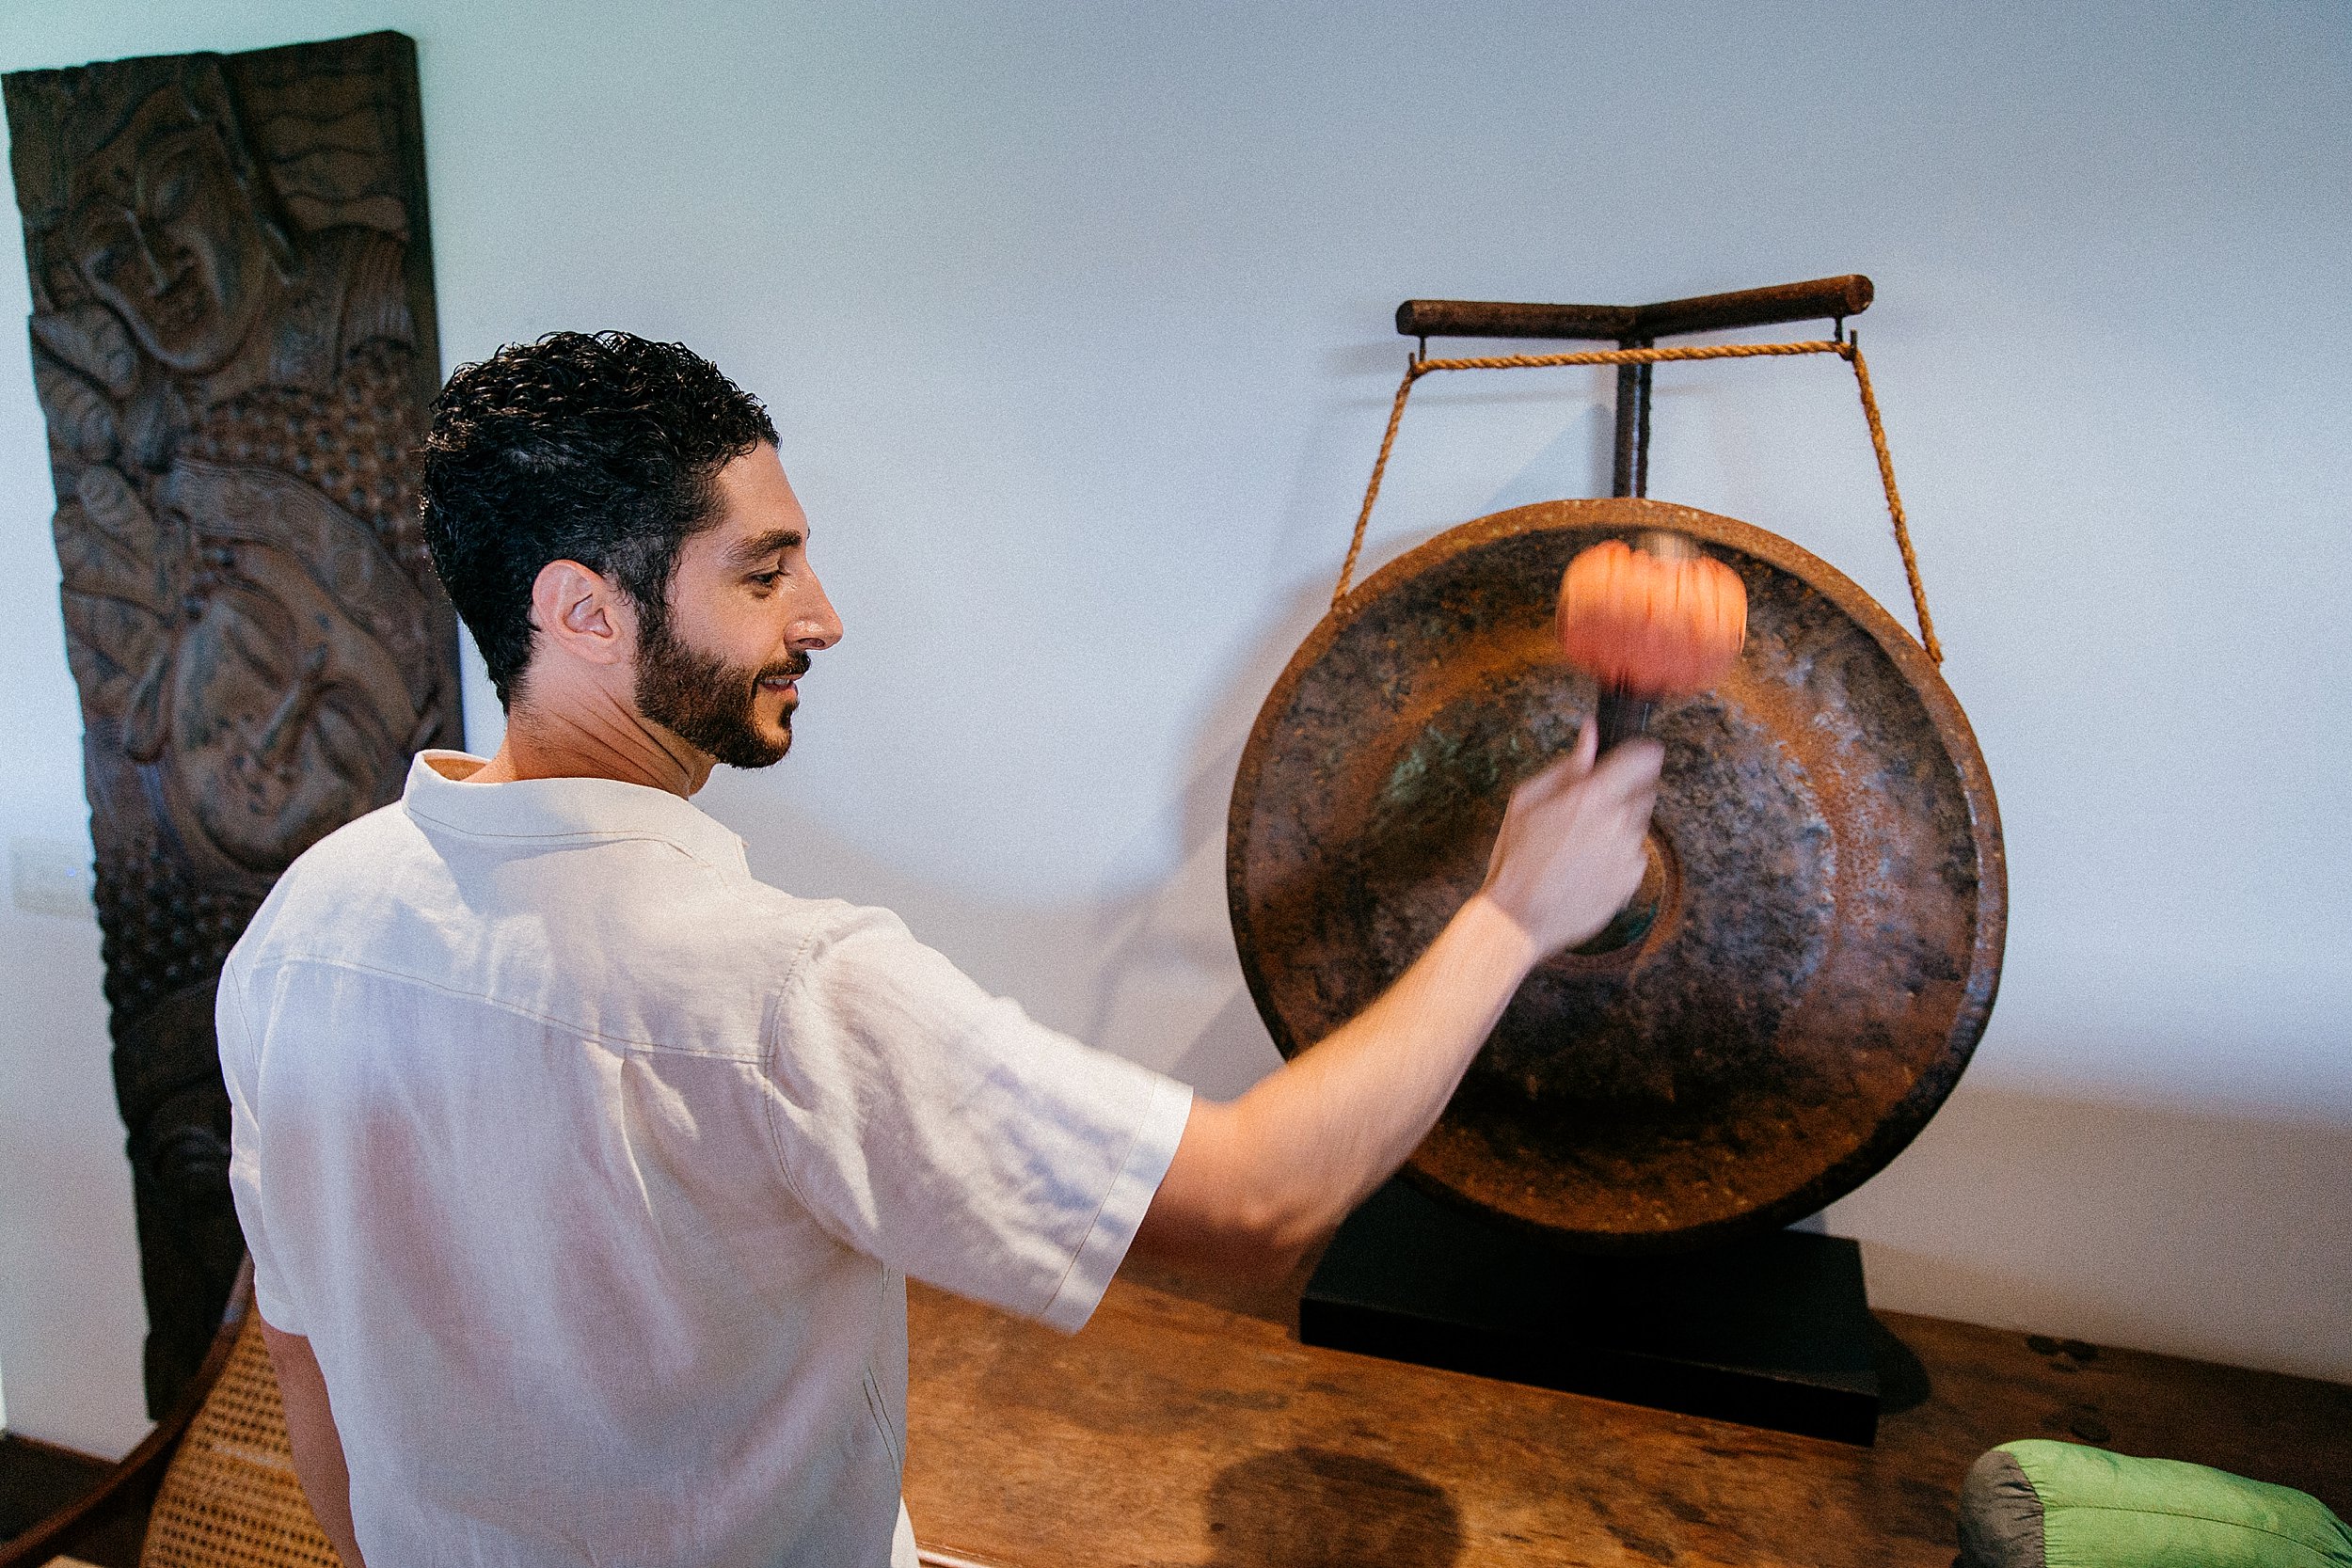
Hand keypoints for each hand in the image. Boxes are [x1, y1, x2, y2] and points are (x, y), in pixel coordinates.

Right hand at [1478, 719, 1661, 956]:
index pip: (1644, 758)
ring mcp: (1629, 855)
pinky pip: (1635, 855)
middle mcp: (1618, 825)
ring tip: (1582, 841)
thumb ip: (1567, 765)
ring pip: (1639, 824)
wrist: (1519, 917)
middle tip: (1594, 803)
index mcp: (1592, 798)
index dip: (1642, 751)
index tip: (1638, 752)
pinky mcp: (1632, 881)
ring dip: (1620, 824)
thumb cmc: (1516, 858)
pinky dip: (1619, 854)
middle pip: (1646, 790)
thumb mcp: (1527, 801)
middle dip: (1626, 789)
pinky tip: (1588, 864)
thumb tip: (1590, 733)